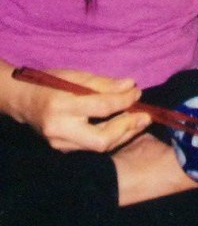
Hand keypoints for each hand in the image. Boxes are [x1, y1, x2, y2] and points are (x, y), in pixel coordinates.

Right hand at [12, 68, 149, 151]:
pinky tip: (125, 127)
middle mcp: (60, 129)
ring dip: (124, 134)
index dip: (124, 100)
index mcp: (62, 106)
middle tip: (146, 116)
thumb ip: (103, 83)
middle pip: (102, 139)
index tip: (138, 92)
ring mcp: (61, 144)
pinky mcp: (64, 149)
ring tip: (140, 121)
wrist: (24, 101)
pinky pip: (93, 147)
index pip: (102, 107)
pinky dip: (112, 137)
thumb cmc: (51, 83)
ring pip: (99, 147)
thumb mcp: (76, 76)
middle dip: (127, 128)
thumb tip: (130, 85)